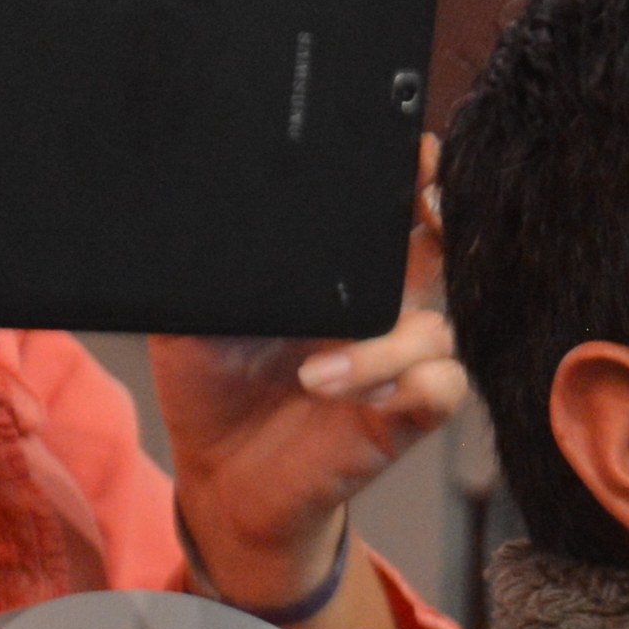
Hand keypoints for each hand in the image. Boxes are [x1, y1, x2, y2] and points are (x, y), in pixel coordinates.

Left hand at [154, 167, 469, 606]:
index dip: (405, 175)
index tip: (408, 152)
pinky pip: (443, 385)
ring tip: (312, 377)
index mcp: (326, 273)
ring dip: (380, 350)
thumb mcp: (186, 316)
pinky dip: (414, 387)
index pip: (380, 210)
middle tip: (422, 209)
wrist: (221, 477)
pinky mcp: (405, 414)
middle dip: (439, 217)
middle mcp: (372, 309)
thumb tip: (191, 213)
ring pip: (433, 327)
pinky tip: (357, 398)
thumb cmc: (211, 385)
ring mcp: (394, 361)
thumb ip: (200, 266)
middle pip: (436, 247)